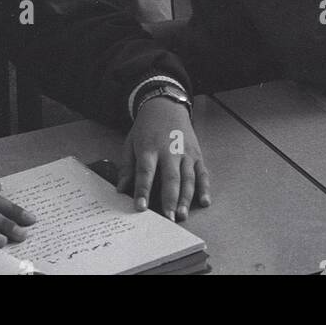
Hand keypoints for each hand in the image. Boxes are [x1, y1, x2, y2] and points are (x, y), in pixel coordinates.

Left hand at [118, 100, 210, 222]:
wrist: (165, 105)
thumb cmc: (146, 128)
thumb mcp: (130, 142)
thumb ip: (127, 167)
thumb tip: (121, 189)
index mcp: (149, 147)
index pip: (145, 172)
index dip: (143, 190)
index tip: (141, 207)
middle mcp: (169, 150)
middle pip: (170, 178)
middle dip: (169, 200)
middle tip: (168, 218)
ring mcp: (185, 152)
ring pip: (188, 178)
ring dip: (186, 198)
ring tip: (182, 215)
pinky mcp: (197, 154)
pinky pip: (202, 173)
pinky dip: (205, 188)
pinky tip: (204, 201)